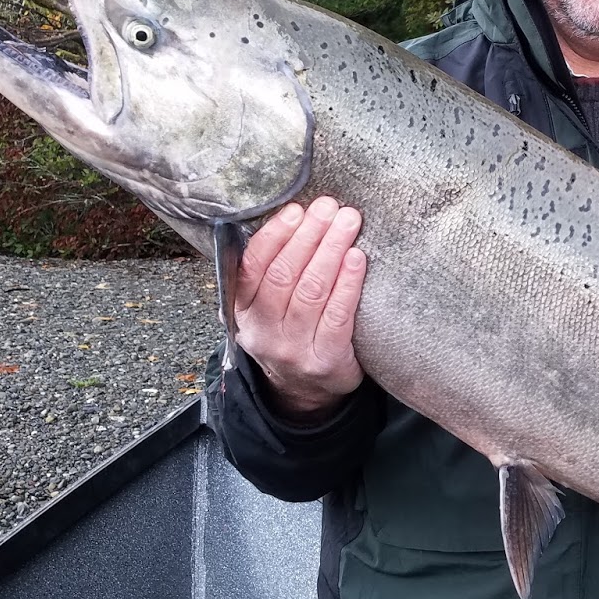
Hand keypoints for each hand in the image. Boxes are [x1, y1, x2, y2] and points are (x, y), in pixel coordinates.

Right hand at [233, 196, 366, 419]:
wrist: (304, 391)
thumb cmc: (288, 331)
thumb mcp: (263, 307)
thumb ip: (269, 270)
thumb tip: (294, 215)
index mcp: (241, 311)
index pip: (252, 267)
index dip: (275, 235)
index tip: (297, 210)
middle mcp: (262, 331)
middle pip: (285, 275)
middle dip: (310, 234)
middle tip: (330, 207)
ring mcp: (293, 349)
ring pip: (311, 291)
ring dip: (331, 250)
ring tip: (347, 222)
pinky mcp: (325, 361)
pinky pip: (337, 316)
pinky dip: (348, 283)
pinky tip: (357, 258)